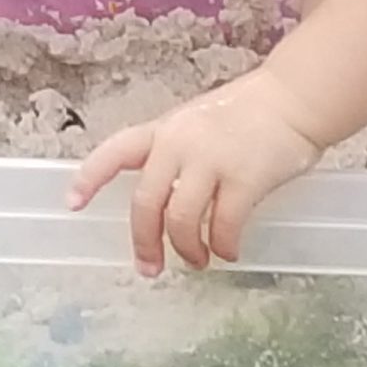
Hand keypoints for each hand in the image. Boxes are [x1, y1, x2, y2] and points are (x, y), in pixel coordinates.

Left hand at [67, 72, 323, 276]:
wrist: (294, 98)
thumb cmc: (249, 113)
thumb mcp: (198, 123)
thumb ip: (177, 153)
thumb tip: (164, 200)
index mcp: (166, 129)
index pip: (116, 150)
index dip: (90, 177)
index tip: (71, 203)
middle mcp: (180, 143)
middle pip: (145, 202)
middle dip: (144, 241)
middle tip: (149, 268)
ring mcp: (211, 160)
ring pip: (179, 220)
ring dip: (186, 250)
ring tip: (197, 261)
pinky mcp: (244, 178)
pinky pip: (223, 226)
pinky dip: (223, 247)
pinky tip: (229, 252)